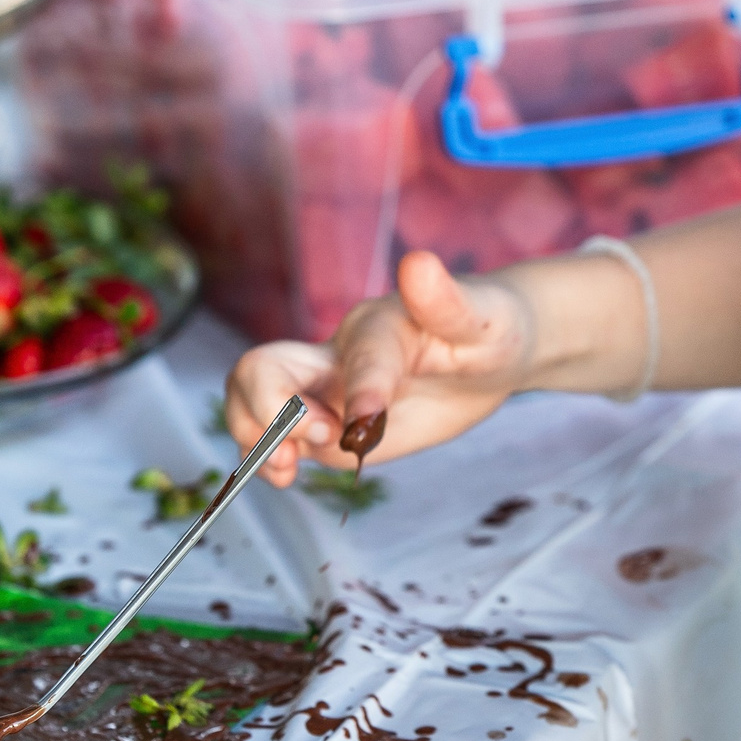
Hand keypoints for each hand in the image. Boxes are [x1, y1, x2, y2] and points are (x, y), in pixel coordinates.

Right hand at [224, 250, 533, 487]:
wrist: (489, 356)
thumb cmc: (489, 328)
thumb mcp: (481, 320)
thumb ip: (447, 302)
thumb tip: (418, 264)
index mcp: (377, 328)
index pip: (357, 358)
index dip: (360, 391)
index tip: (367, 425)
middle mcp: (336, 356)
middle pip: (262, 368)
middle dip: (268, 410)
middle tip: (317, 439)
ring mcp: (325, 392)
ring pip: (252, 403)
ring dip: (256, 438)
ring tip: (287, 469)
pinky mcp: (326, 424)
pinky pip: (273, 438)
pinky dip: (265, 458)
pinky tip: (287, 475)